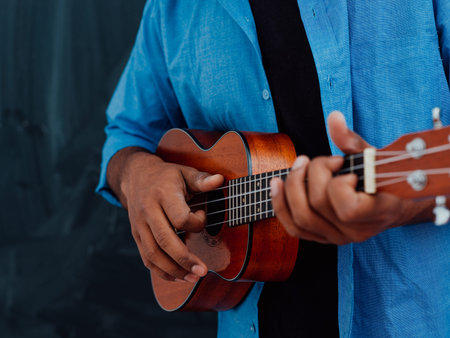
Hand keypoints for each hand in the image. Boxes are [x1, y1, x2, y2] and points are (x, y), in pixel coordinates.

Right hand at [108, 148, 222, 281]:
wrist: (136, 175)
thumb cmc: (166, 176)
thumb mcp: (184, 172)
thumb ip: (202, 180)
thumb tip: (219, 180)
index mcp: (162, 195)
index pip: (180, 218)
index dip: (197, 223)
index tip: (204, 215)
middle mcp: (148, 211)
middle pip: (165, 241)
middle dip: (185, 259)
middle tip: (203, 271)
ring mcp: (139, 225)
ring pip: (153, 254)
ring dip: (174, 270)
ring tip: (193, 278)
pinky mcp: (136, 235)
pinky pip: (146, 258)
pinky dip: (161, 271)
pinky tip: (178, 277)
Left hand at [270, 111, 431, 244]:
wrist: (389, 204)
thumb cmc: (382, 177)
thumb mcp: (371, 157)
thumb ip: (352, 140)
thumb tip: (333, 117)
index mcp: (378, 212)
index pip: (348, 209)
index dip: (338, 184)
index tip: (343, 167)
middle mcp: (356, 232)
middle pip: (318, 205)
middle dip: (313, 173)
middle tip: (322, 159)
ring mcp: (338, 238)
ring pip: (302, 218)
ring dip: (293, 185)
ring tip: (299, 165)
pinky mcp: (322, 238)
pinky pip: (294, 228)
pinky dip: (280, 205)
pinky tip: (277, 184)